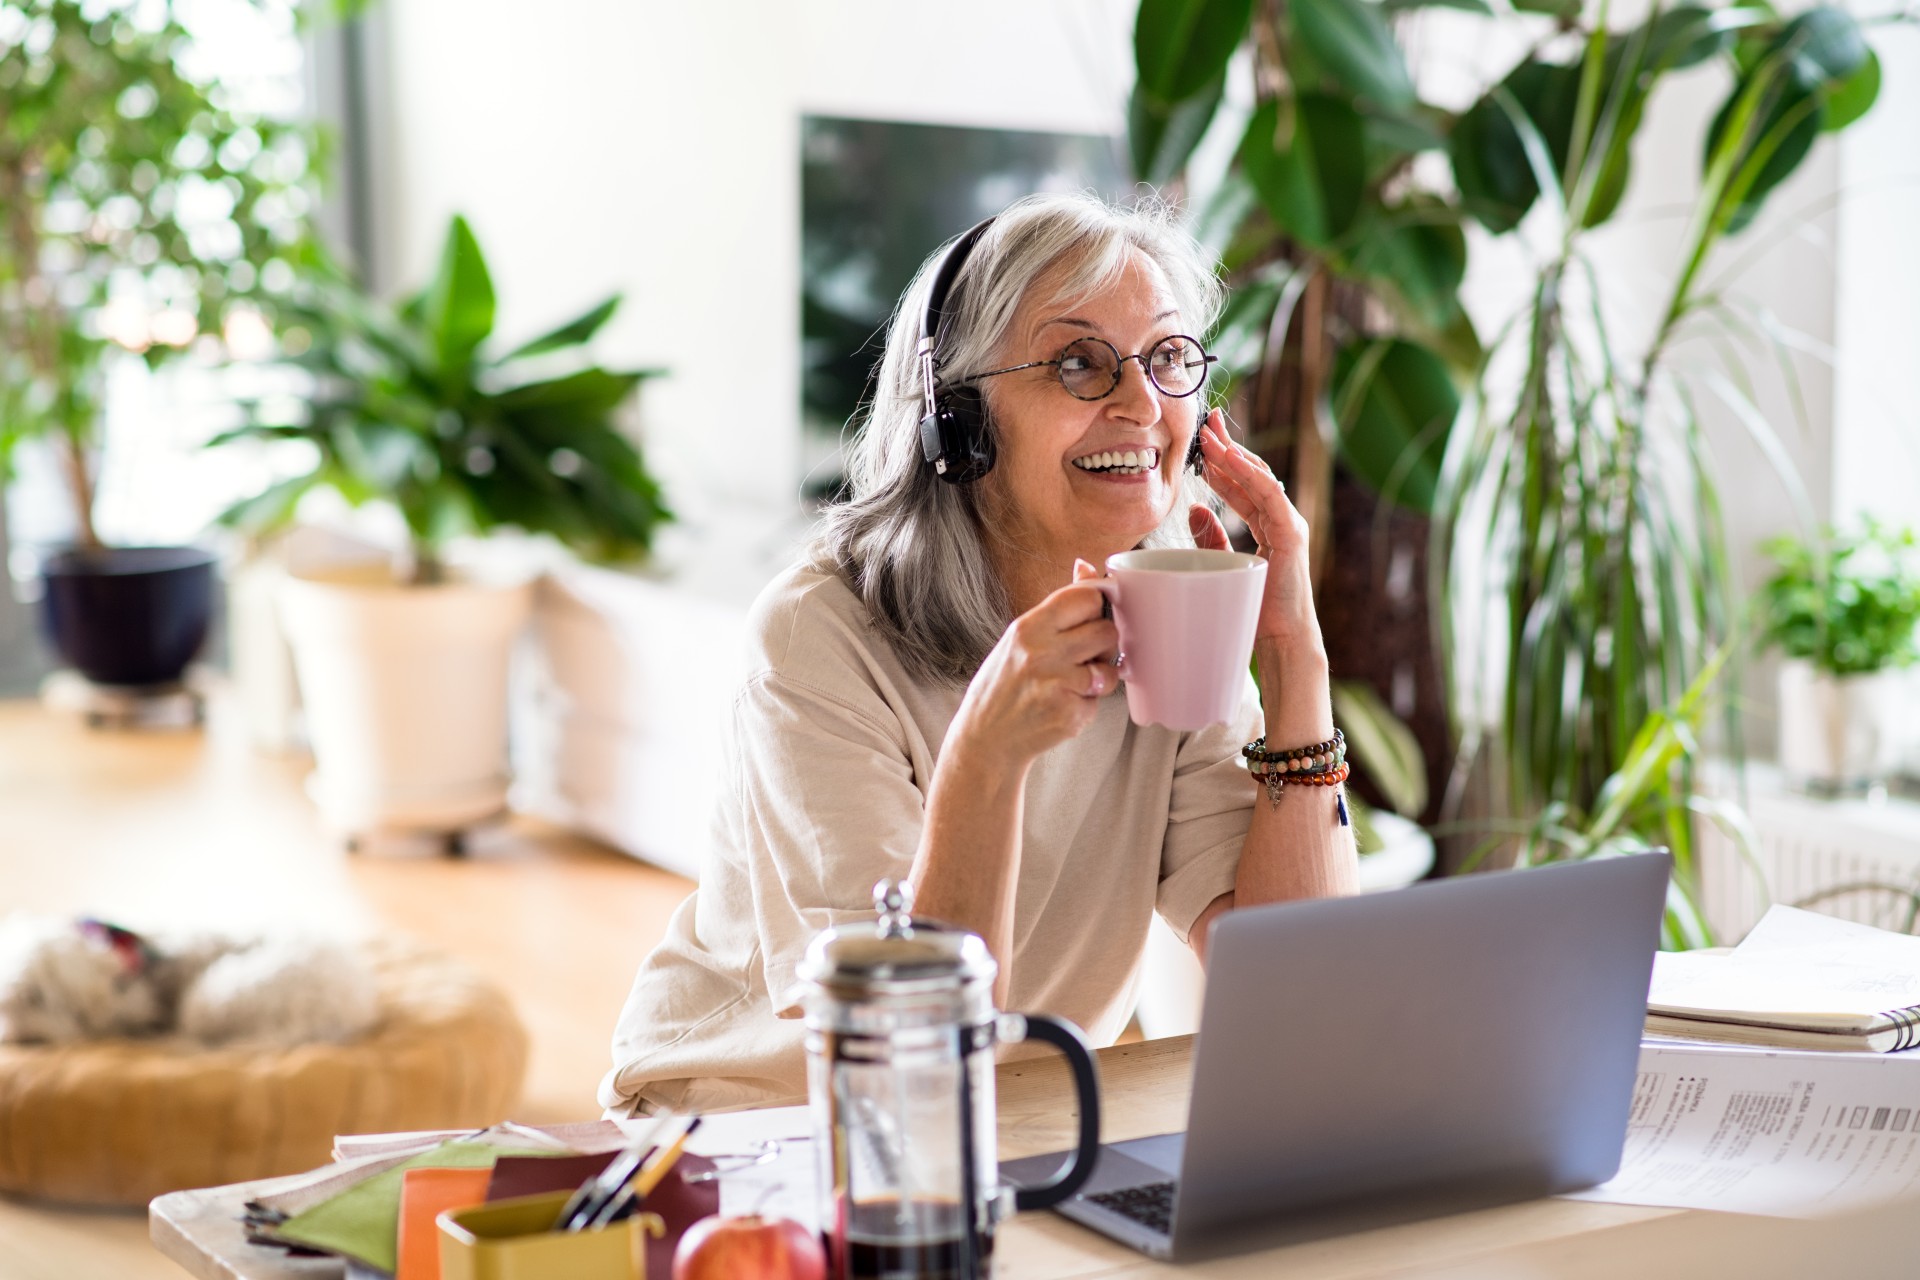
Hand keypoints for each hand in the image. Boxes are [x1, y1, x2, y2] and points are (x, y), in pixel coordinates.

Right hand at [947, 559, 1119, 772]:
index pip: (1086, 597)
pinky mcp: (1069, 712)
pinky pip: (1101, 699)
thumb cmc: (1005, 683)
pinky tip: (1064, 704)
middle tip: (1084, 655)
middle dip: (1103, 643)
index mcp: (1029, 627)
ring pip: (1111, 666)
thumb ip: (1058, 606)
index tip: (1092, 617)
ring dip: (1102, 675)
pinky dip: (1089, 702)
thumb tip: (1086, 566)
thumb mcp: (1021, 638)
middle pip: (1107, 630)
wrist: (986, 737)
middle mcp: (1042, 653)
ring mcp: (1057, 684)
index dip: (1096, 607)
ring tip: (1075, 681)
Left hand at [1191, 409, 1320, 654]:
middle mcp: (1281, 520)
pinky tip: (1230, 457)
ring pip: (1260, 479)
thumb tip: (1194, 509)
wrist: (1280, 640)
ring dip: (1233, 454)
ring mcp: (1289, 525)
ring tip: (1210, 434)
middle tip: (1206, 422)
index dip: (1223, 462)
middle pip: (1253, 474)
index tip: (1203, 440)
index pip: (1243, 485)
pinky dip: (1250, 474)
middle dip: (1228, 447)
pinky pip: (1269, 495)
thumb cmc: (1253, 611)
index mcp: (1268, 527)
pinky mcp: (1291, 534)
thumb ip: (1210, 539)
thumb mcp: (1223, 567)